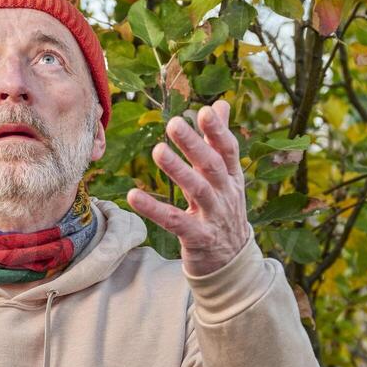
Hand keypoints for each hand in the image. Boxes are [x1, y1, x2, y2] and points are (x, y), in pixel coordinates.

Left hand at [126, 100, 250, 277]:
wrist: (232, 261)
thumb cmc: (224, 211)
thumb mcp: (227, 177)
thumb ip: (219, 142)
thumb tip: (220, 104)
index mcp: (232, 178)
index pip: (228, 151)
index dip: (217, 131)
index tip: (203, 112)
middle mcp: (225, 195)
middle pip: (211, 166)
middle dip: (194, 145)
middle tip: (173, 123)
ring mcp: (213, 217)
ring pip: (197, 190)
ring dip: (177, 170)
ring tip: (157, 150)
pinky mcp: (198, 238)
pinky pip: (174, 221)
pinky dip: (154, 209)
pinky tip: (134, 195)